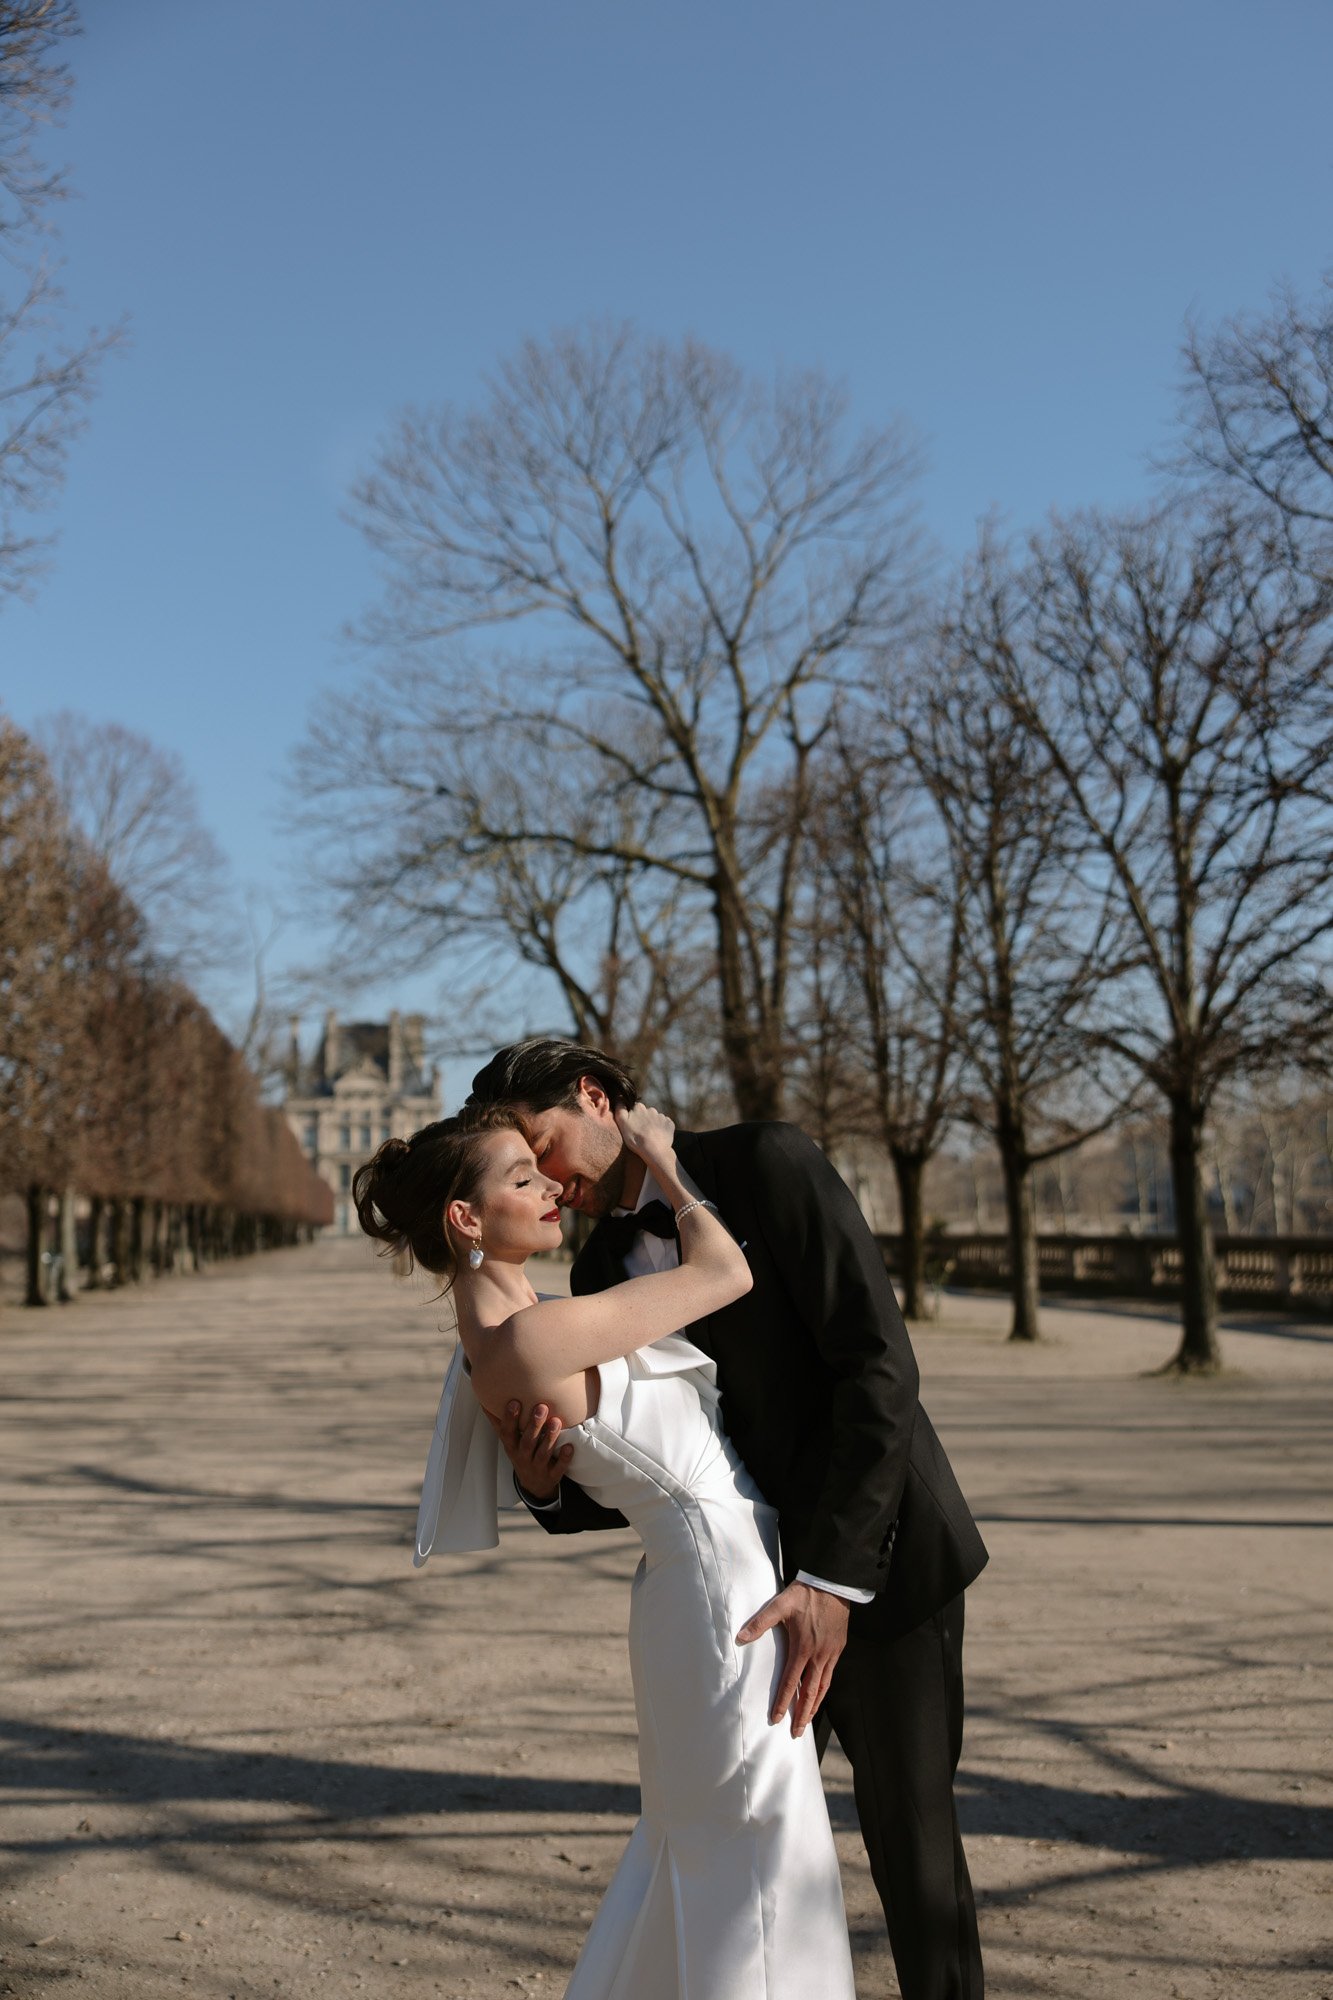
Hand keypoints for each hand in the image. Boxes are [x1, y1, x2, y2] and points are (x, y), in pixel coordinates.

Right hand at [484, 1399, 572, 1501]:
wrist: (534, 1485)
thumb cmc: (521, 1455)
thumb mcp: (509, 1441)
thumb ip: (500, 1422)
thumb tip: (486, 1400)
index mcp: (511, 1447)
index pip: (507, 1433)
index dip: (509, 1419)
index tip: (514, 1402)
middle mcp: (523, 1458)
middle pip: (527, 1442)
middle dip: (533, 1425)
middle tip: (541, 1407)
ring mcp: (537, 1468)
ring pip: (542, 1454)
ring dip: (549, 1438)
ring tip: (556, 1422)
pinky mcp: (551, 1476)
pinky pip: (558, 1468)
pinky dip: (563, 1458)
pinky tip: (569, 1446)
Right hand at [614, 1102, 675, 1174]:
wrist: (654, 1150)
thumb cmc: (635, 1138)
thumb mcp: (622, 1123)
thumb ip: (620, 1109)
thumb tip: (619, 1097)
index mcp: (639, 1107)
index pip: (635, 1108)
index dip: (633, 1117)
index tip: (632, 1126)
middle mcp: (651, 1109)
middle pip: (646, 1113)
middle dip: (644, 1120)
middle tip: (640, 1132)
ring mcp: (662, 1117)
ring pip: (655, 1119)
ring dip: (653, 1125)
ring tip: (649, 1136)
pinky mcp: (669, 1124)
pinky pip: (665, 1124)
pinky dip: (661, 1129)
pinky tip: (658, 1137)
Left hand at [736, 1581, 849, 1736]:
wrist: (834, 1584)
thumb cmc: (806, 1593)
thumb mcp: (780, 1605)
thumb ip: (760, 1622)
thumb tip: (741, 1637)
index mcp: (802, 1648)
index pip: (790, 1683)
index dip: (783, 1703)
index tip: (776, 1719)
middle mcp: (818, 1655)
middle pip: (809, 1693)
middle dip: (802, 1715)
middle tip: (796, 1733)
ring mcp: (830, 1653)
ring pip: (823, 1687)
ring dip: (814, 1706)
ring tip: (807, 1721)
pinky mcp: (838, 1648)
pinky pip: (831, 1676)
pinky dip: (824, 1690)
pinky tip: (820, 1694)